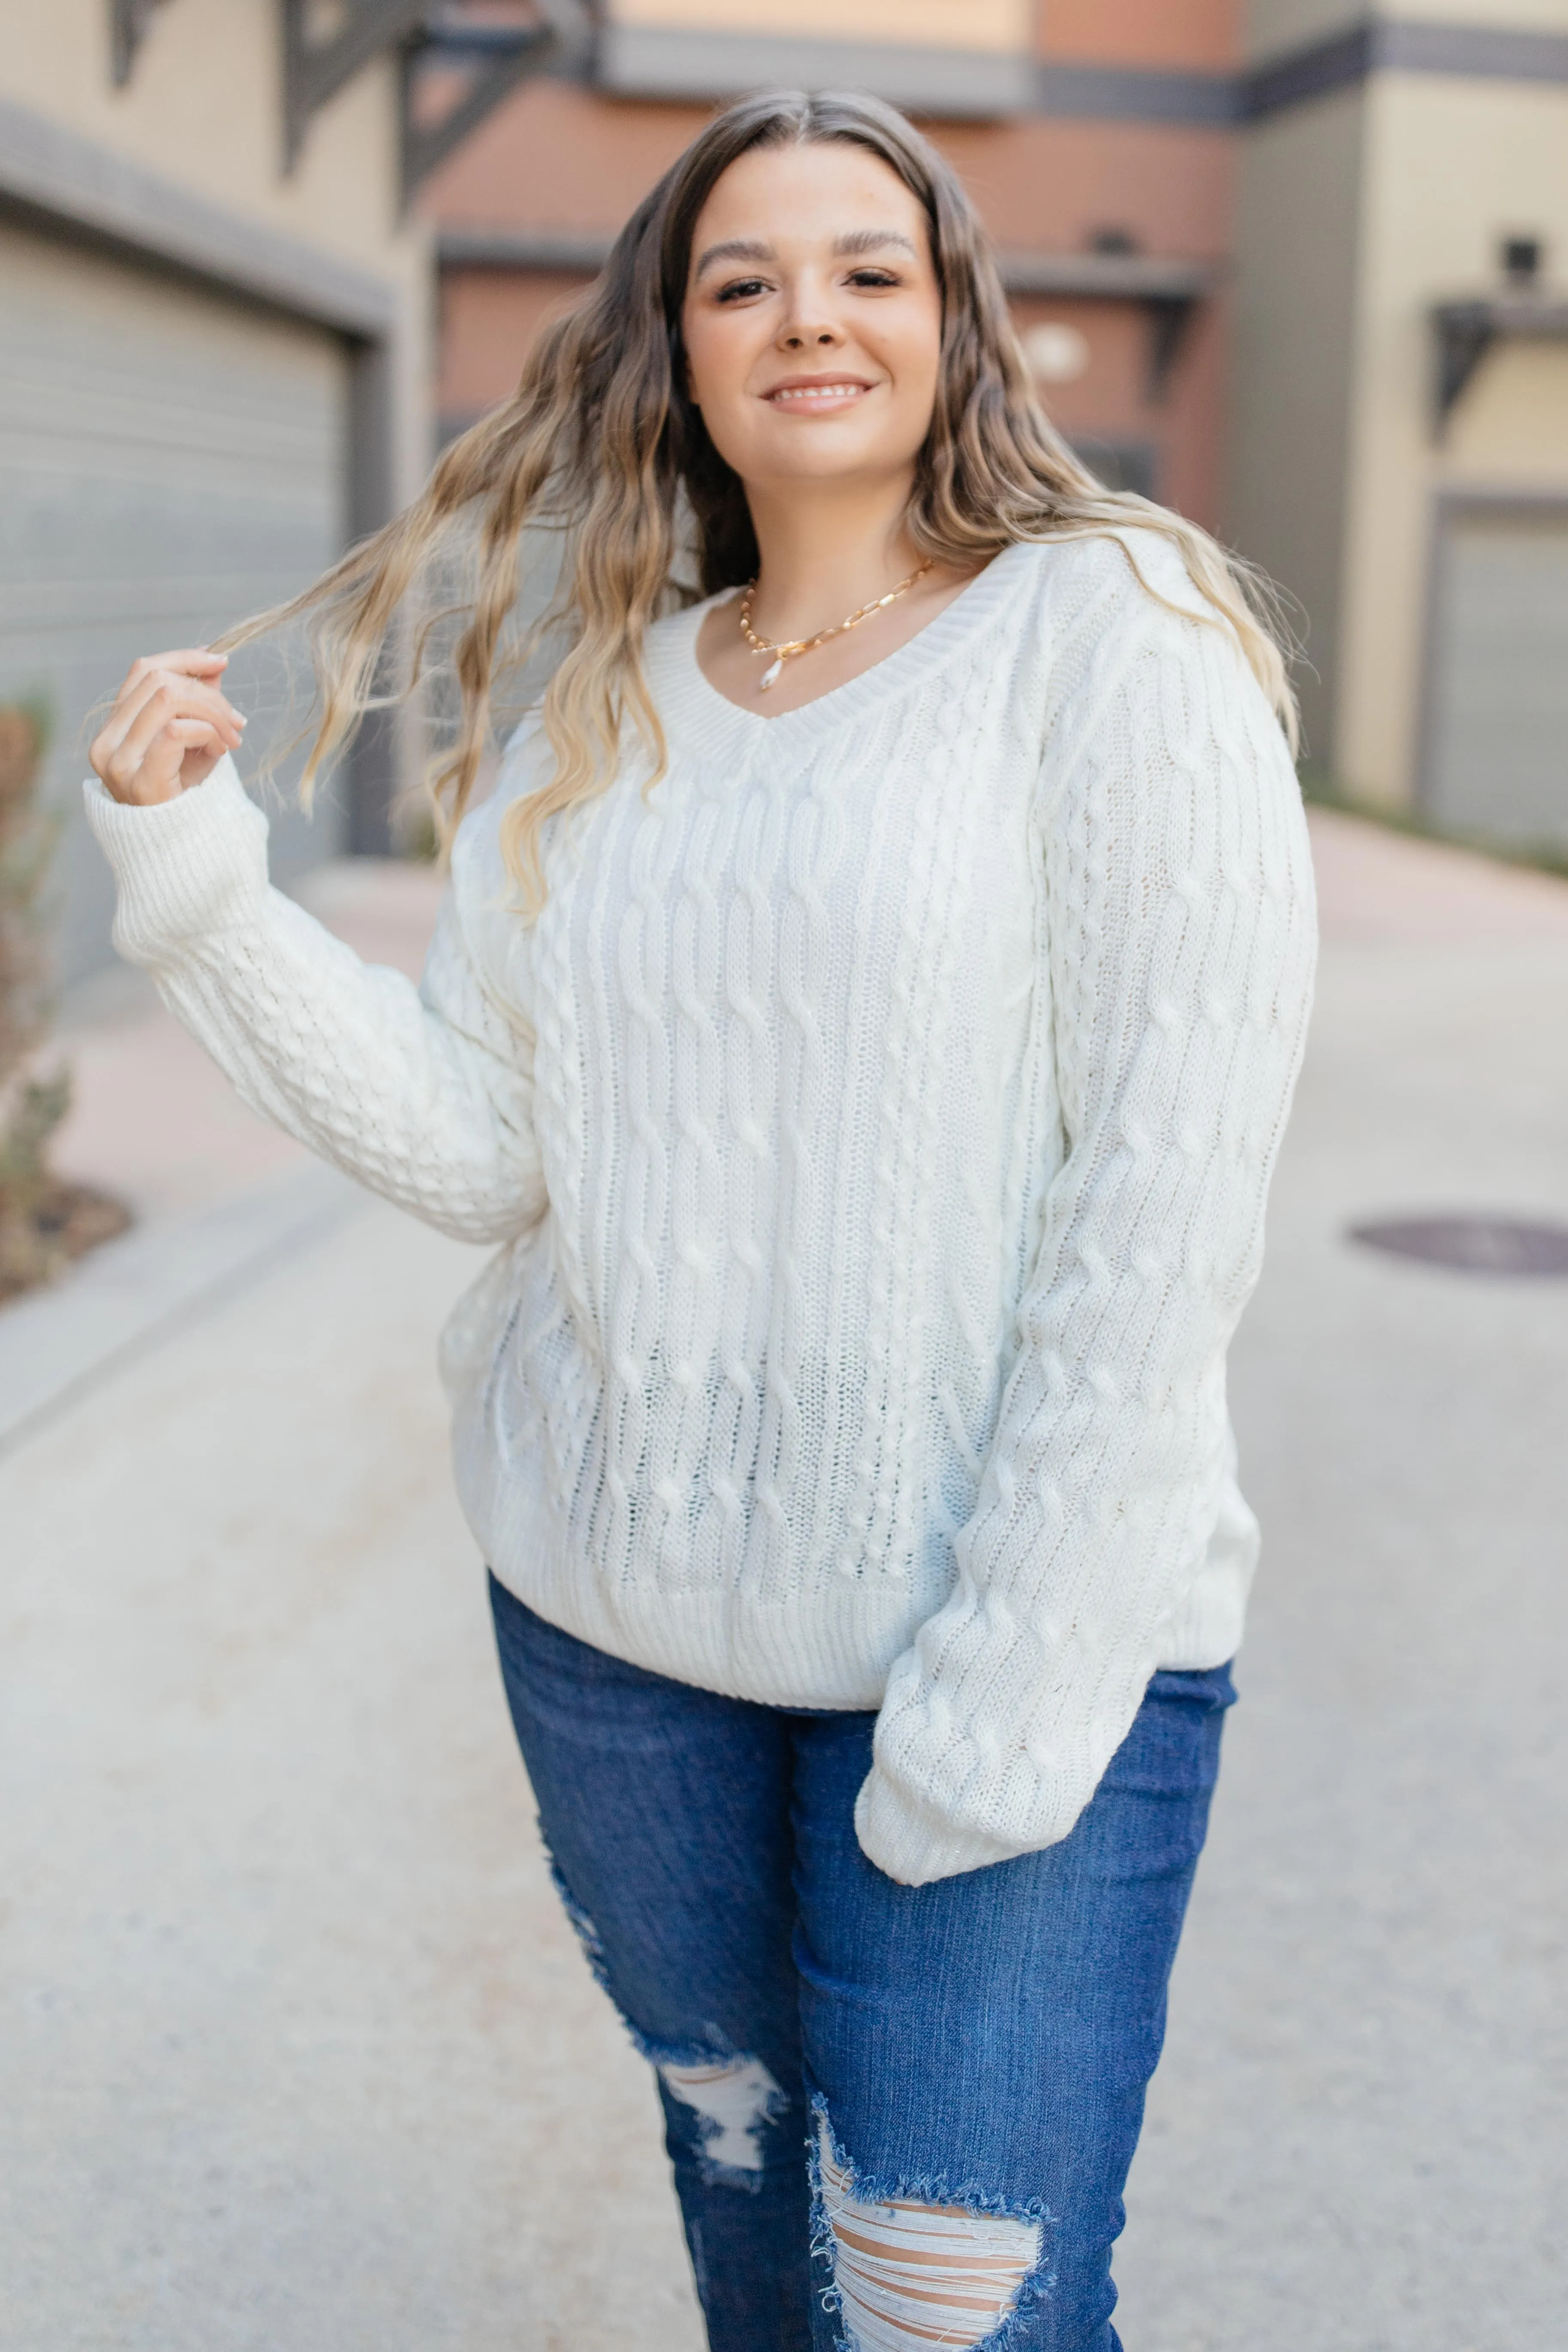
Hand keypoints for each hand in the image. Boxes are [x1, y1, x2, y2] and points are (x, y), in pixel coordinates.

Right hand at [89, 649, 245, 805]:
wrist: (182, 849)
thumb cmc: (186, 797)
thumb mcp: (195, 741)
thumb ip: (199, 703)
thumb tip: (213, 663)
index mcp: (114, 728)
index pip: (143, 670)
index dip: (184, 658)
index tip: (219, 661)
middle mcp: (108, 742)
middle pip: (159, 681)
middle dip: (208, 692)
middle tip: (237, 720)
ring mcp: (118, 762)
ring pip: (168, 698)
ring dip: (213, 712)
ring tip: (232, 737)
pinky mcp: (139, 779)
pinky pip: (176, 730)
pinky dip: (207, 731)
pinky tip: (222, 750)